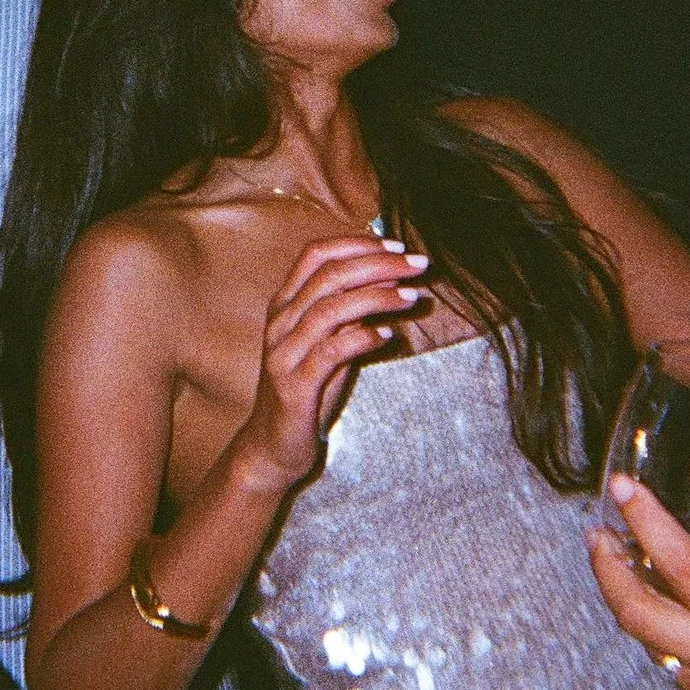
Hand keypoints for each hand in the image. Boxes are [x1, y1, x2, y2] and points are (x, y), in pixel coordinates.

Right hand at [235, 237, 426, 492]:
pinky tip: (388, 336)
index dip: (357, 244)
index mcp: (284, 305)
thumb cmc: (306, 389)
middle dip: (378, 264)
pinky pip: (331, 352)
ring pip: (330, 309)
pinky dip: (362, 338)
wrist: (272, 445)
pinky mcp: (295, 385)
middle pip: (329, 276)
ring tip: (412, 297)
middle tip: (417, 265)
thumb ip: (350, 312)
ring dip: (377, 297)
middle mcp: (280, 323)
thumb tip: (389, 277)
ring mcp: (284, 353)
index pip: (316, 255)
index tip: (395, 245)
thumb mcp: (328, 343)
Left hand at [583, 475, 689, 689]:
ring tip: (625, 572)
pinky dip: (665, 641)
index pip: (686, 567)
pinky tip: (677, 627)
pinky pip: (677, 673)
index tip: (623, 492)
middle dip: (606, 569)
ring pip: (650, 644)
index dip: (647, 524)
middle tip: (598, 534)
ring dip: (629, 605)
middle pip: (638, 612)